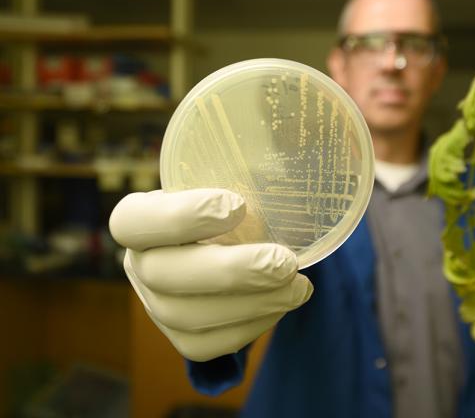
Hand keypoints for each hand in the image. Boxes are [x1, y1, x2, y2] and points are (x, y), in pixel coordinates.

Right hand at [109, 188, 312, 361]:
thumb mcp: (234, 181)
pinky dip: (251, 326)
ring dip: (251, 304)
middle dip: (233, 271)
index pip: (134, 221)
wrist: (233, 245)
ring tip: (298, 286)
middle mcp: (139, 263)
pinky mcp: (180, 336)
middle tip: (285, 262)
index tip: (239, 205)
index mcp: (139, 218)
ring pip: (187, 317)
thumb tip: (287, 172)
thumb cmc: (233, 205)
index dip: (182, 216)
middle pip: (164, 276)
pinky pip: (207, 344)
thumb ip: (248, 176)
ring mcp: (155, 305)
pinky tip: (283, 303)